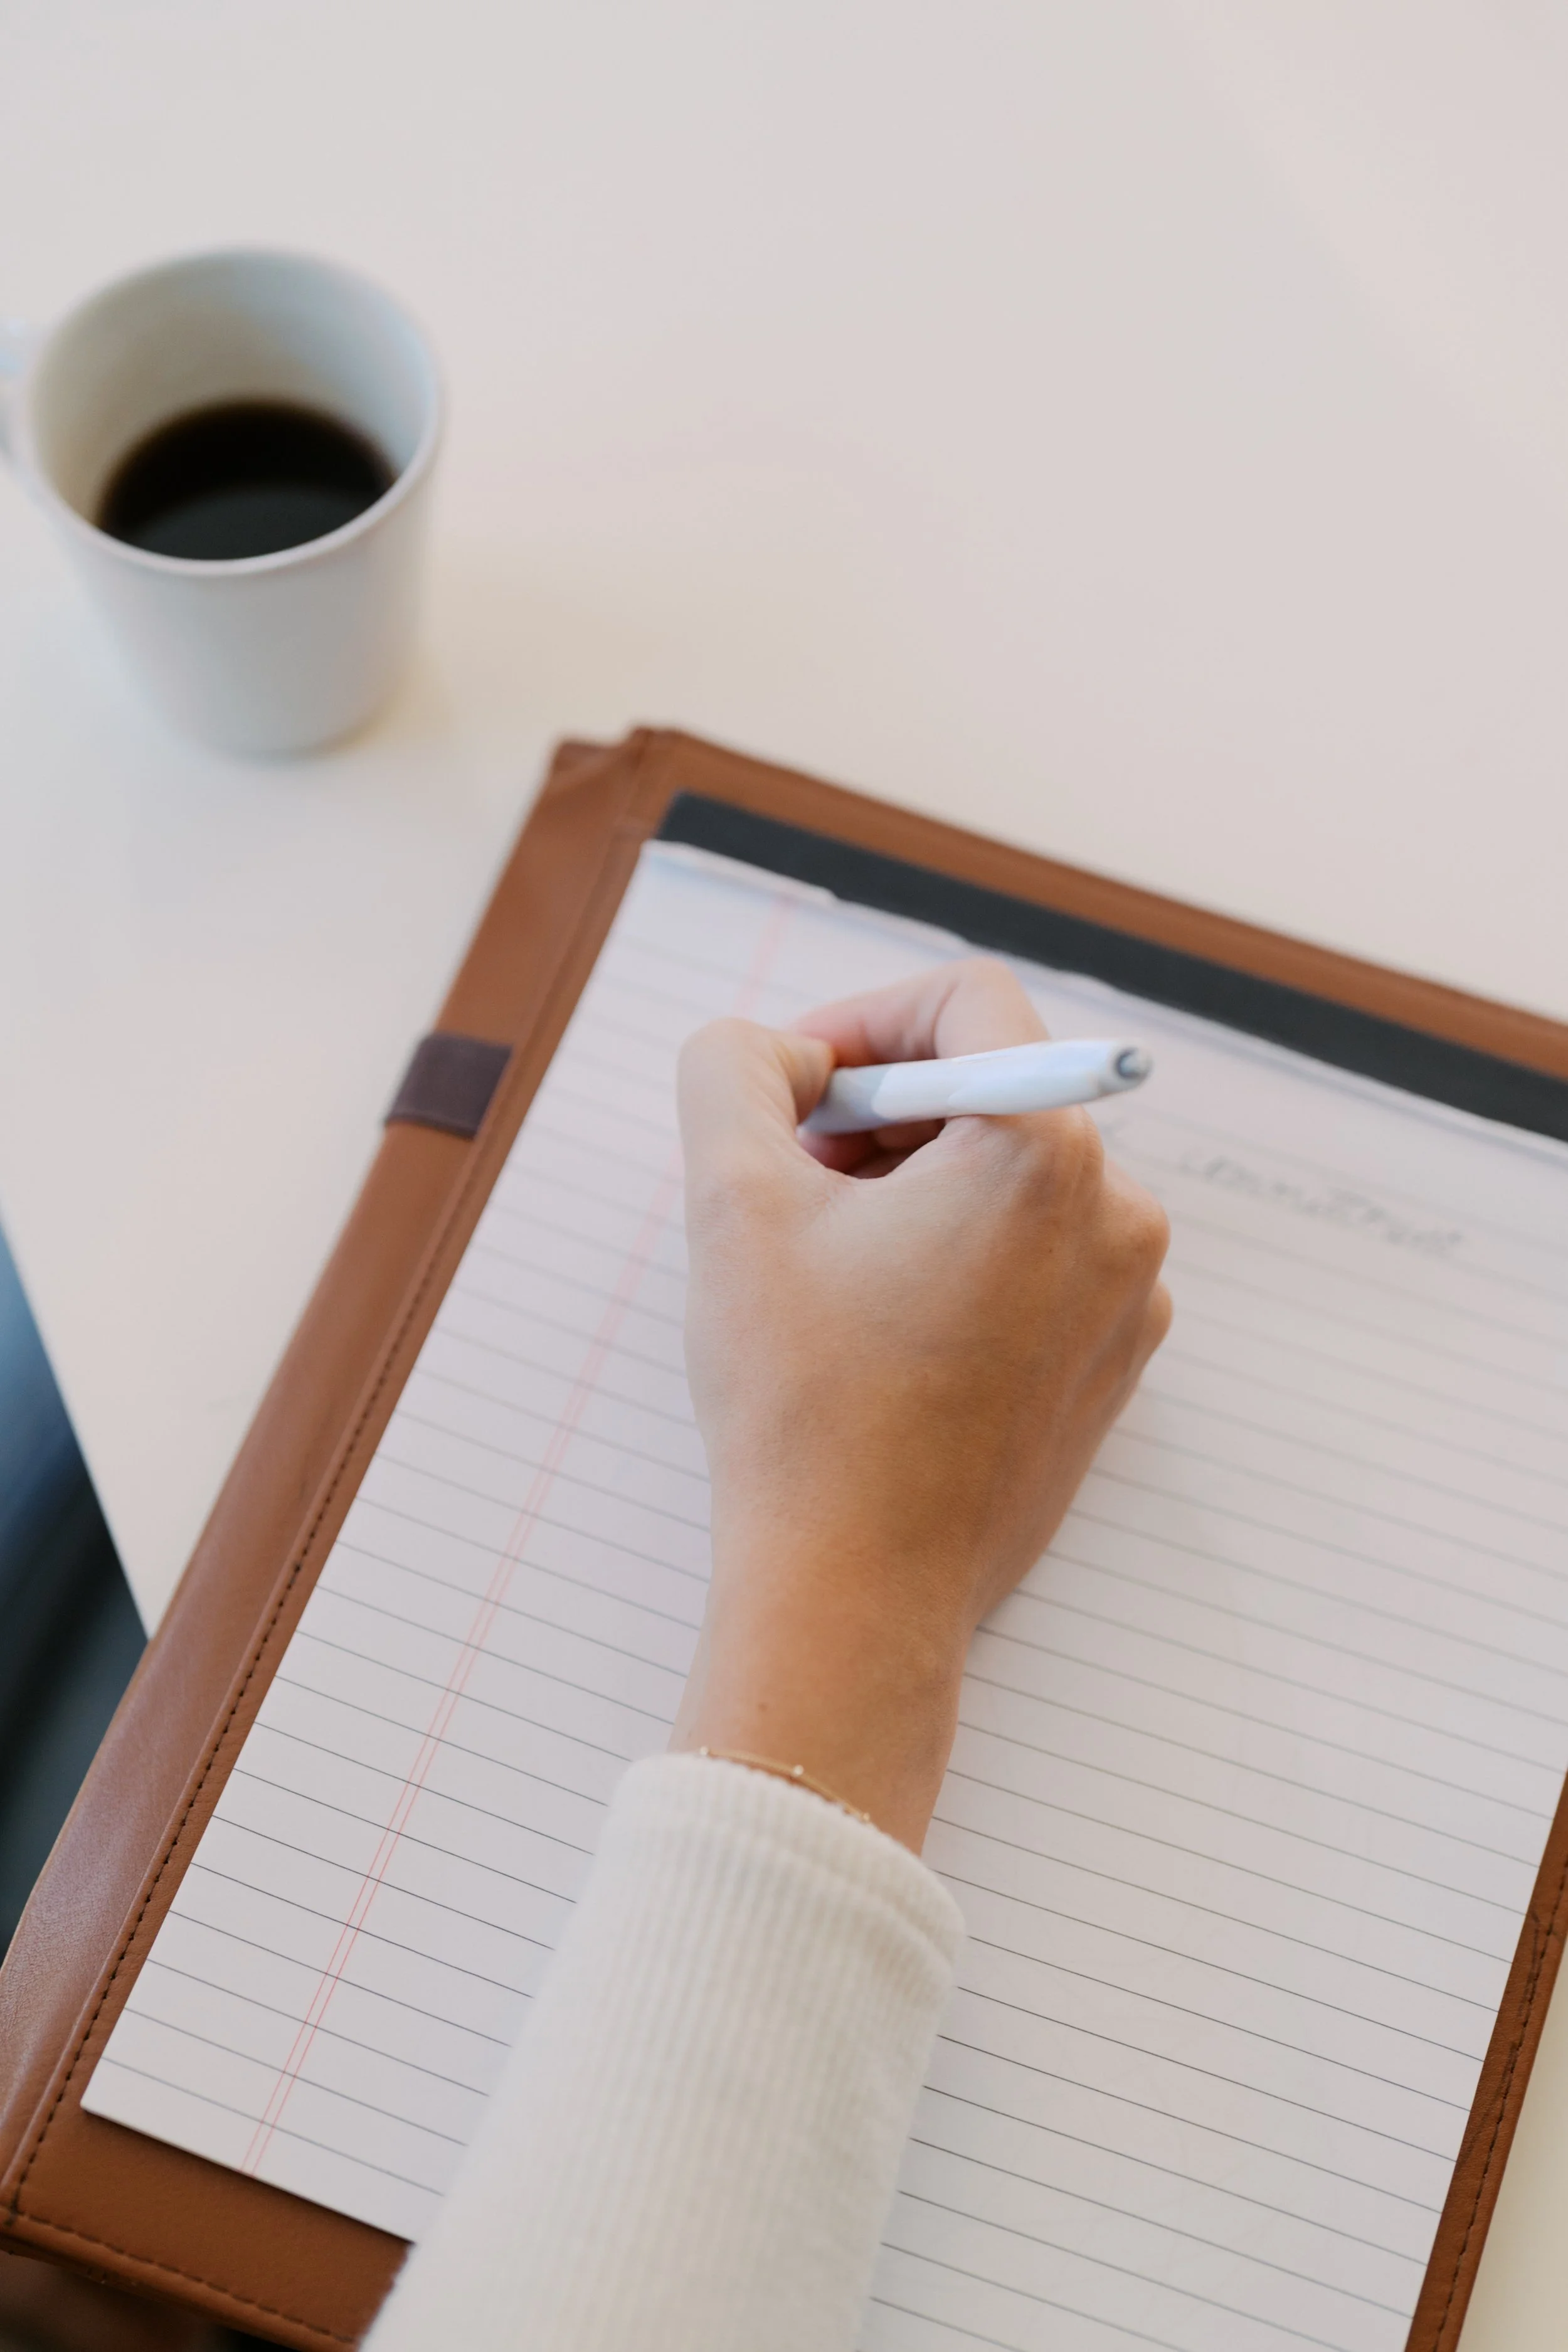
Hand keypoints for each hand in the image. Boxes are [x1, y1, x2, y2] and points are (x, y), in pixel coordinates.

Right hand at [669, 958, 1171, 1849]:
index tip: (791, 1088)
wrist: (856, 1595)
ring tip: (827, 1270)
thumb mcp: (731, 1199)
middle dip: (877, 1118)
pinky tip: (882, 1332)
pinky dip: (959, 1262)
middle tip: (788, 1186)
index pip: (964, 1002)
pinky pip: (1037, 1261)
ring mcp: (1130, 1296)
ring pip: (1009, 1180)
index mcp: (1045, 1149)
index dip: (859, 1021)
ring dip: (913, 1192)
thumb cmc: (800, 1404)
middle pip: (987, 1092)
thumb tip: (782, 1053)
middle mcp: (1118, 1211)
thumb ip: (735, 1068)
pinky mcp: (1114, 1365)